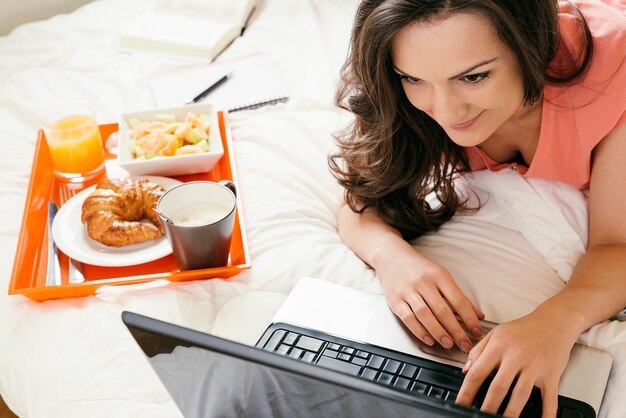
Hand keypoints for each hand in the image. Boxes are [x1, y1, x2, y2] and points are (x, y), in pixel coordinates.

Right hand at [378, 245, 484, 352]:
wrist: (392, 258)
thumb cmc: (420, 269)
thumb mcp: (442, 276)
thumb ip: (459, 296)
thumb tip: (478, 315)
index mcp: (439, 275)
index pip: (458, 300)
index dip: (469, 318)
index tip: (477, 332)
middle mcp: (423, 282)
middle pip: (442, 310)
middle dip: (456, 330)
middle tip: (465, 344)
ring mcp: (407, 291)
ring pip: (425, 315)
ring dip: (438, 332)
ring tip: (449, 344)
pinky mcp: (395, 300)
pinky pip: (408, 318)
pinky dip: (419, 331)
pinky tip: (429, 339)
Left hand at [456, 310, 577, 417]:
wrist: (555, 320)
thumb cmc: (524, 328)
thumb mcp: (496, 333)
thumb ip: (478, 350)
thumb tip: (465, 369)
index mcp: (499, 347)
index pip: (477, 372)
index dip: (466, 391)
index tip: (461, 403)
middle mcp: (516, 357)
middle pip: (498, 387)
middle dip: (488, 406)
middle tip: (480, 417)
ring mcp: (534, 367)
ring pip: (520, 394)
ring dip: (510, 413)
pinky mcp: (552, 374)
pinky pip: (550, 398)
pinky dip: (547, 414)